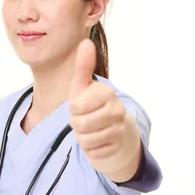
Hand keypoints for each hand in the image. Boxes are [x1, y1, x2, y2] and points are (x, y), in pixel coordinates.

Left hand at [69, 39, 140, 178]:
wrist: (118, 135)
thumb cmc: (95, 108)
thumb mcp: (84, 88)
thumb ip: (84, 67)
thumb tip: (86, 42)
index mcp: (106, 93)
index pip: (76, 105)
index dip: (74, 109)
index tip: (81, 107)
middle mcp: (117, 110)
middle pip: (79, 123)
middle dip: (77, 125)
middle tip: (86, 120)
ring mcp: (120, 130)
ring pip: (86, 139)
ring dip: (84, 138)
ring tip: (93, 131)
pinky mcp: (118, 148)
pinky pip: (93, 153)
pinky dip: (92, 150)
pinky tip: (100, 143)